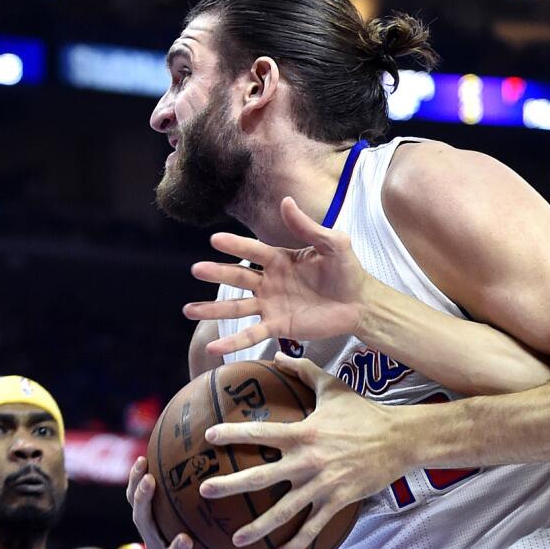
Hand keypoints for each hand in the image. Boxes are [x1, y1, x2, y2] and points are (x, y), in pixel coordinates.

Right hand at [126, 456, 231, 548]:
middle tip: (150, 482)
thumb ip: (204, 476)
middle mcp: (160, 543)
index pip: (138, 501)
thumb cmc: (214, 526)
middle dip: (143, 503)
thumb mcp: (208, 501)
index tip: (142, 460)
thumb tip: (209, 432)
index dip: (135, 482)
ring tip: (186, 538)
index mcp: (159, 523)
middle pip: (144, 525)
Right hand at [184, 196, 372, 358]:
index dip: (235, 245)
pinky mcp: (279, 327)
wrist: (361, 304)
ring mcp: (272, 305)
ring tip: (188, 310)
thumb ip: (308, 227)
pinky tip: (213, 347)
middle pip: (238, 277)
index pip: (252, 251)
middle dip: (217, 273)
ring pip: (237, 307)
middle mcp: (270, 282)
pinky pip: (252, 334)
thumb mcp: (333, 244)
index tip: (214, 240)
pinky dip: (232, 341)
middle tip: (196, 270)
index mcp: (280, 259)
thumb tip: (286, 201)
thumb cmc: (348, 271)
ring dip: (212, 309)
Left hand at [198, 353, 406, 548]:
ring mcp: (322, 484)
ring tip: (236, 539)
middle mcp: (307, 460)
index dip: (232, 434)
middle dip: (230, 484)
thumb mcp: (333, 387)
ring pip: (284, 510)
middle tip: (205, 491)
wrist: (400, 439)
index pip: (260, 432)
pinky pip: (313, 526)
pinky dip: (297, 543)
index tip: (208, 438)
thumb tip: (279, 354)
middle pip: (261, 476)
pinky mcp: (338, 500)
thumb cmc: (364, 412)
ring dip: (258, 527)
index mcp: (303, 432)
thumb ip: (303, 371)